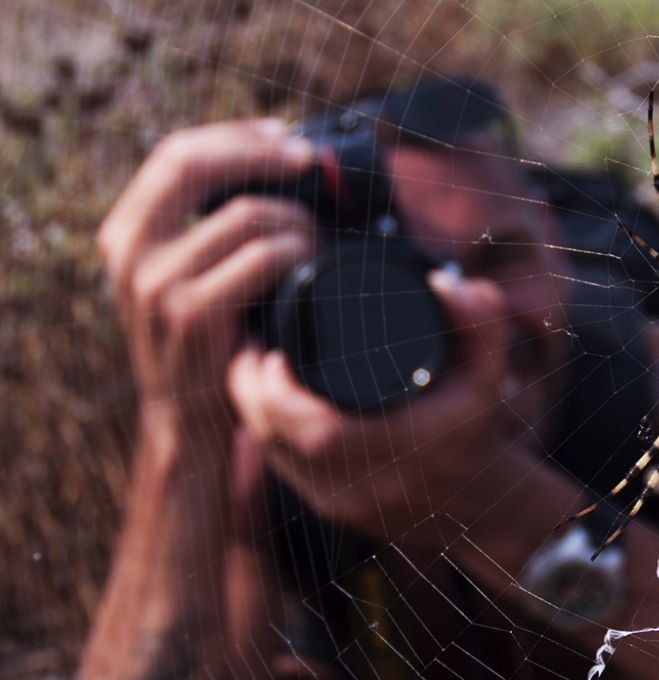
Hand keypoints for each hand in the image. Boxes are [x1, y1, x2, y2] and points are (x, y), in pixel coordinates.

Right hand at [97, 120, 315, 447]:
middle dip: (262, 154)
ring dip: (296, 219)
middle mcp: (131, 253)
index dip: (234, 135)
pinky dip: (299, 253)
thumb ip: (205, 227)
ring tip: (317, 239)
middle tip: (307, 162)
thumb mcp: (185, 276)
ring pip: (246, 215)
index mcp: (126, 233)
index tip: (283, 134)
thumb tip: (274, 163)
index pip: (176, 153)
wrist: (188, 421)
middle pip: (197, 164)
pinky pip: (263, 258)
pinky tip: (312, 265)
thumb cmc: (207, 339)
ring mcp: (159, 285)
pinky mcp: (194, 315)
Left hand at [227, 270, 515, 543]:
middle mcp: (361, 484)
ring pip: (268, 453)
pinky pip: (279, 467)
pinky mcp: (329, 508)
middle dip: (249, 388)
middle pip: (270, 436)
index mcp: (398, 450)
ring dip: (254, 409)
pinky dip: (269, 431)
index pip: (309, 425)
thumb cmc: (477, 432)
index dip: (273, 384)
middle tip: (256, 348)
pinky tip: (272, 402)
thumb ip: (479, 320)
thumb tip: (443, 281)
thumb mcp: (488, 372)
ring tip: (258, 367)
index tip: (276, 345)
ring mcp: (340, 502)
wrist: (479, 507)